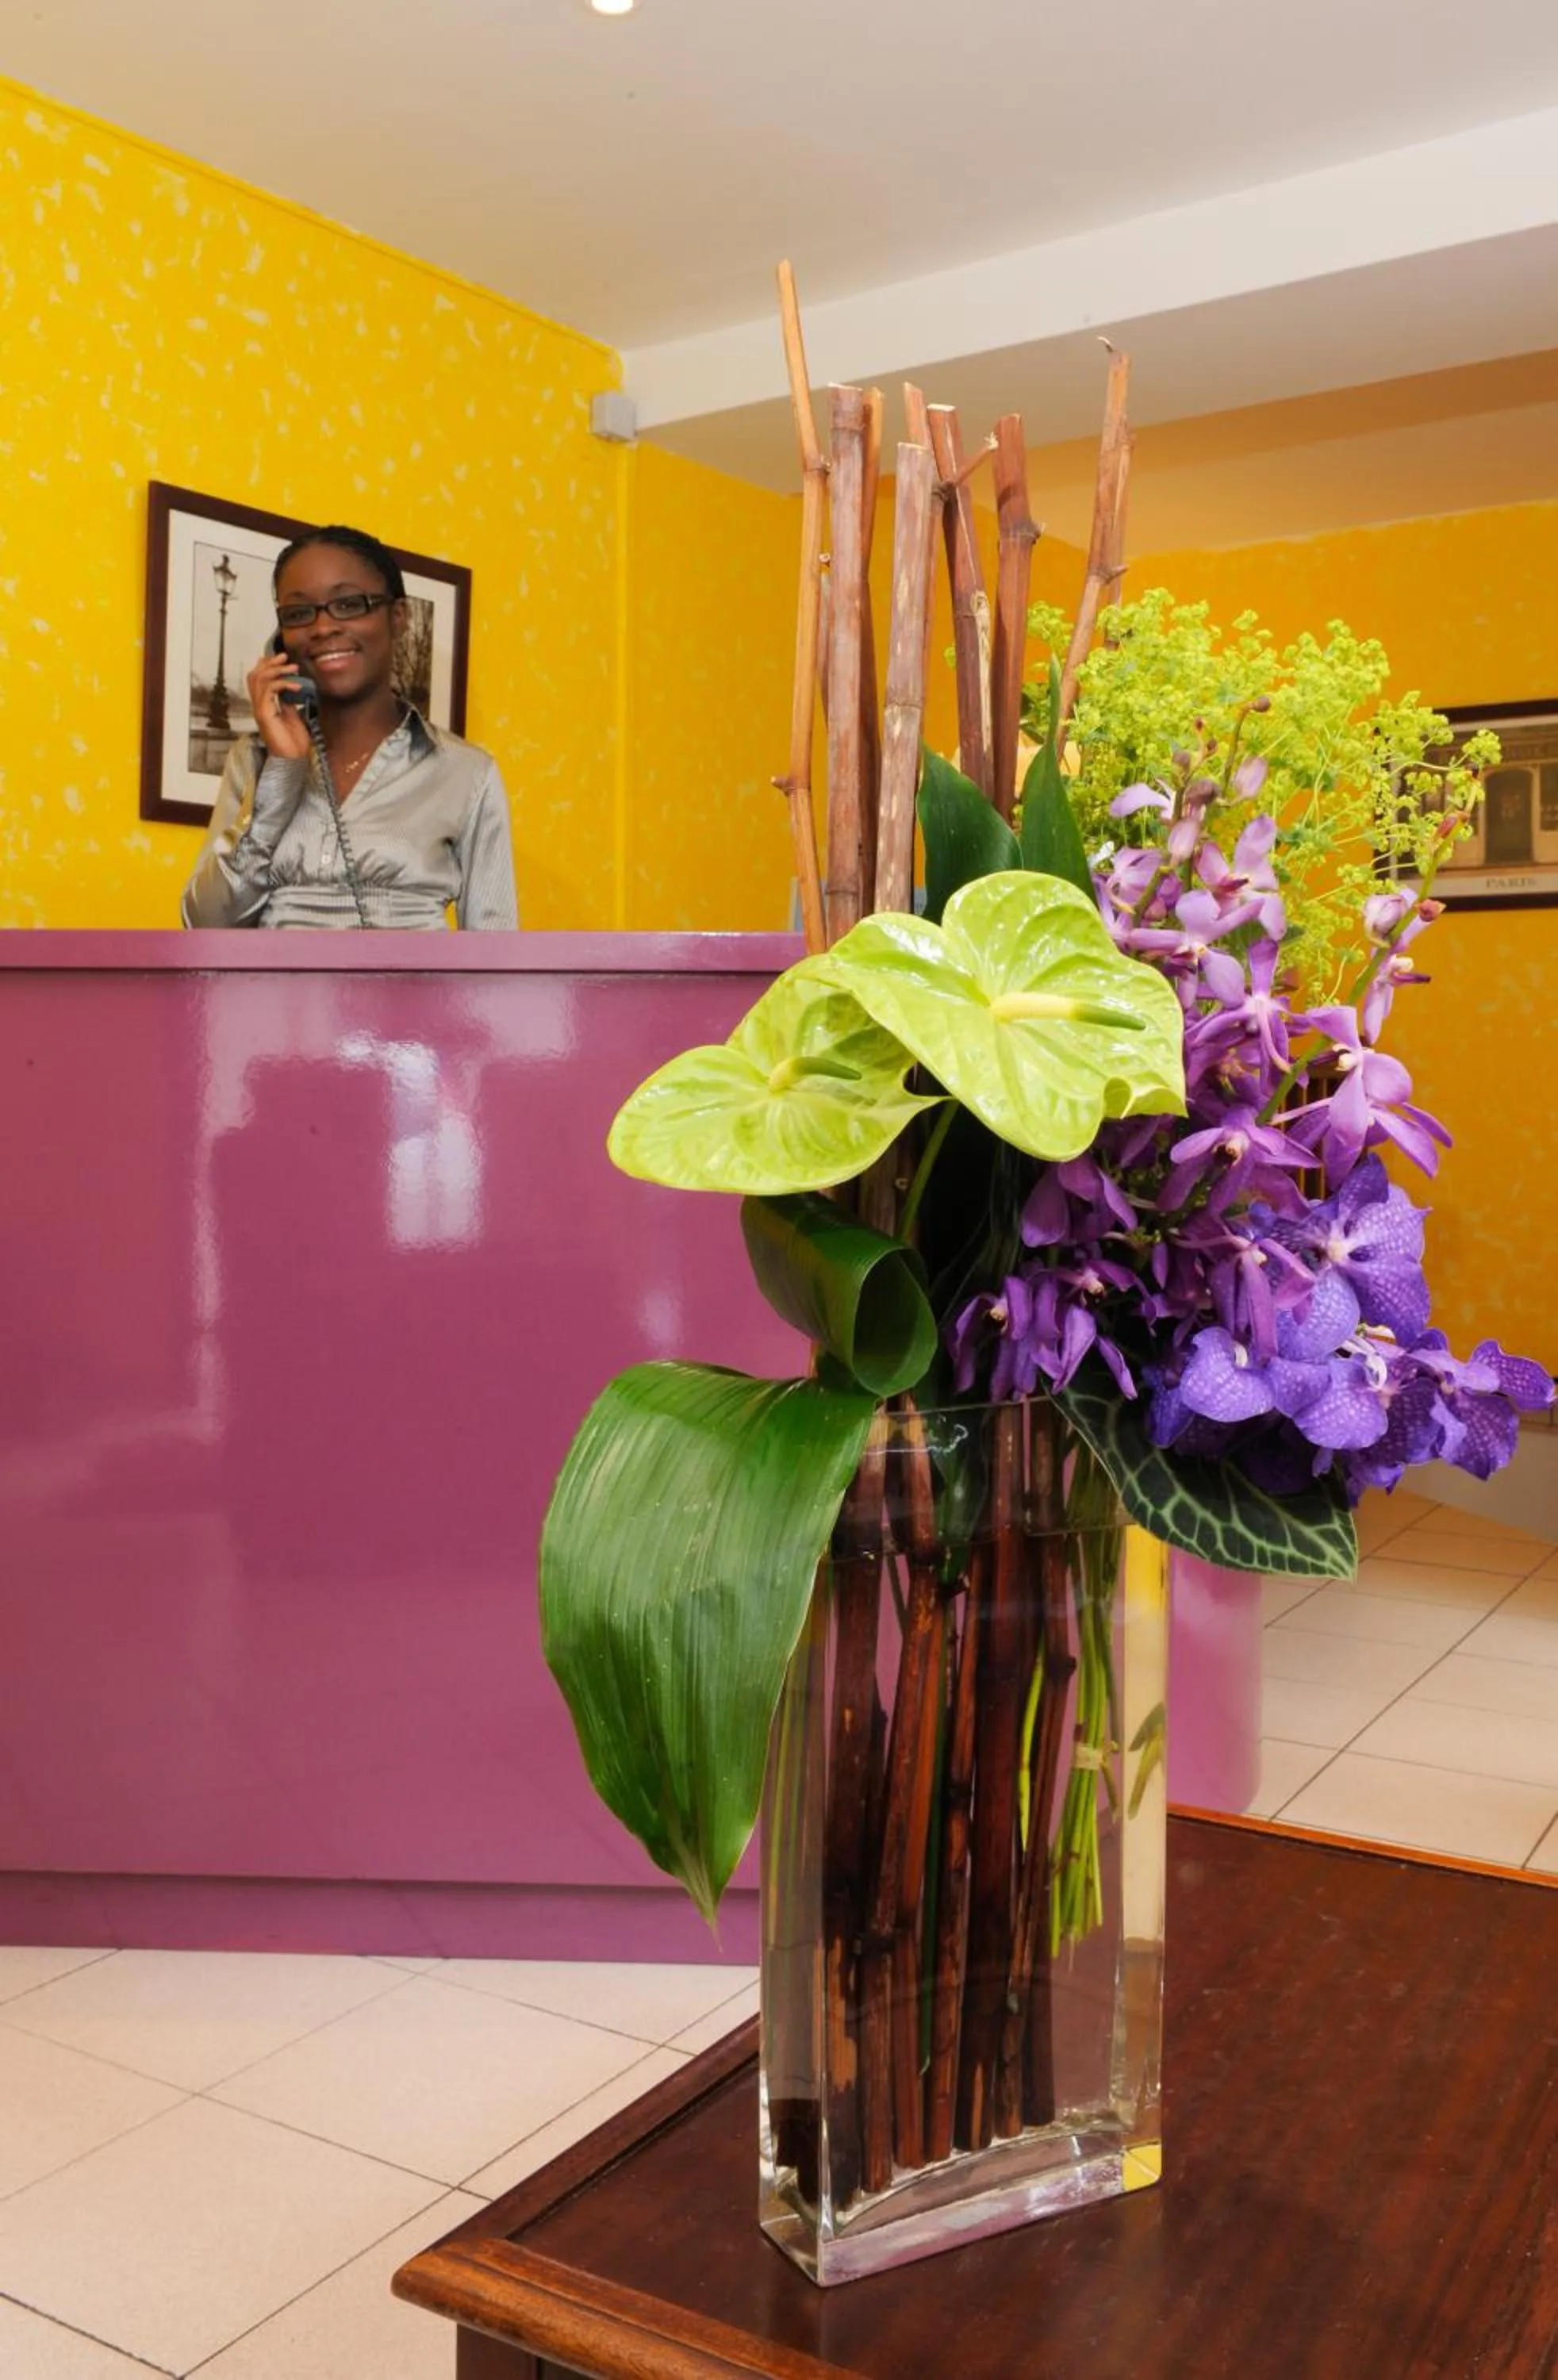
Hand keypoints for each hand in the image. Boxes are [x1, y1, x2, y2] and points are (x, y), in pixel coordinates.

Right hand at [246, 648, 312, 762]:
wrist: (293, 759)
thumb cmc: (293, 741)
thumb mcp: (292, 715)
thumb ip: (287, 700)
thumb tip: (290, 686)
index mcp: (263, 705)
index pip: (257, 678)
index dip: (266, 664)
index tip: (282, 657)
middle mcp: (258, 706)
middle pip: (255, 675)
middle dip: (270, 663)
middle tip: (285, 656)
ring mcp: (259, 710)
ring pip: (260, 680)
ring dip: (278, 670)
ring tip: (294, 669)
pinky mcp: (264, 714)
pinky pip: (270, 691)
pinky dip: (283, 684)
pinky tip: (296, 686)